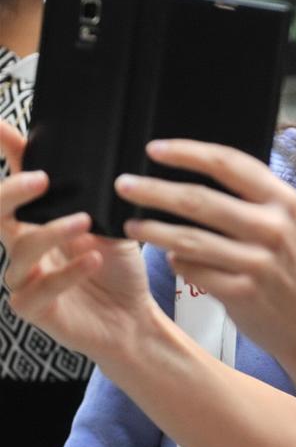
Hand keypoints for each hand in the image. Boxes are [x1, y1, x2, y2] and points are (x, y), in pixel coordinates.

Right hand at [0, 121, 151, 360]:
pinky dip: (67, 272)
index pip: (19, 185)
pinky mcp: (33, 308)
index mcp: (40, 222)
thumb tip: (103, 159)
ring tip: (83, 221)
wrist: (132, 319)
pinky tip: (92, 257)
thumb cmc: (118, 269)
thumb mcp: (115, 224)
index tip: (0, 126)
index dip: (8, 153)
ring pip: (20, 250)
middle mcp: (25, 246)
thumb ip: (100, 198)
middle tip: (42, 178)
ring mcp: (24, 278)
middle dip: (12, 192)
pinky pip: (39, 289)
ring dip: (51, 232)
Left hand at [116, 139, 295, 360]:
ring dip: (153, 230)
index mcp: (285, 201)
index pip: (228, 163)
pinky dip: (178, 263)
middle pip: (199, 199)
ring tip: (131, 224)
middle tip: (125, 185)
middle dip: (154, 190)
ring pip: (189, 239)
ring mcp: (257, 262)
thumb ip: (256, 201)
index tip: (154, 149)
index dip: (187, 152)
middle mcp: (273, 227)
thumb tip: (200, 177)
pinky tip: (171, 259)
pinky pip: (194, 272)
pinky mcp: (242, 293)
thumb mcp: (292, 225)